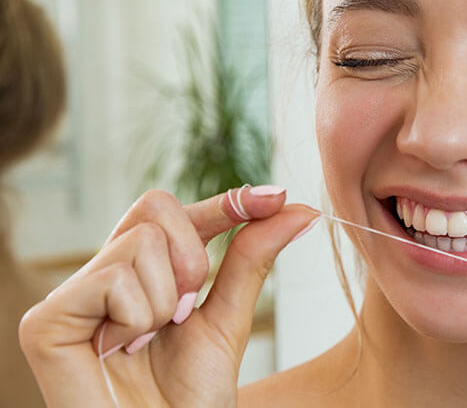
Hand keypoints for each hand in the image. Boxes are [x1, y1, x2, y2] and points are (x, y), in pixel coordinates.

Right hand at [19, 187, 318, 406]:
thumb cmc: (190, 397)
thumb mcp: (229, 319)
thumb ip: (252, 260)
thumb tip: (300, 209)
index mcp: (144, 273)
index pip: (180, 214)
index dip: (226, 202)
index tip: (274, 198)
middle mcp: (106, 275)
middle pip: (156, 208)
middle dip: (191, 259)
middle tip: (184, 312)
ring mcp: (74, 296)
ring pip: (140, 242)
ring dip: (165, 302)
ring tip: (148, 343)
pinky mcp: (45, 321)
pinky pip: (111, 278)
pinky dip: (135, 319)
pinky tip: (121, 351)